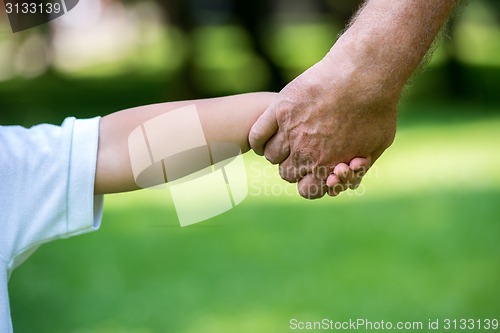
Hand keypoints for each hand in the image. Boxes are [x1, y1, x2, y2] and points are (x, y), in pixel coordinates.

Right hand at [249, 51, 397, 198]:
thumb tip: (344, 172)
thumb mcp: (378, 144)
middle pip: (286, 173)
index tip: (314, 169)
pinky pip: (257, 135)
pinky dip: (259, 139)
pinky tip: (266, 135)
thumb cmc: (377, 108)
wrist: (364, 75)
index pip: (306, 190)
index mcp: (327, 167)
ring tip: (288, 137)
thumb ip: (359, 165)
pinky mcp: (280, 110)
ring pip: (272, 155)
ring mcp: (290, 132)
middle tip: (303, 150)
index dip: (310, 181)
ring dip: (279, 151)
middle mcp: (305, 154)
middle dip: (295, 165)